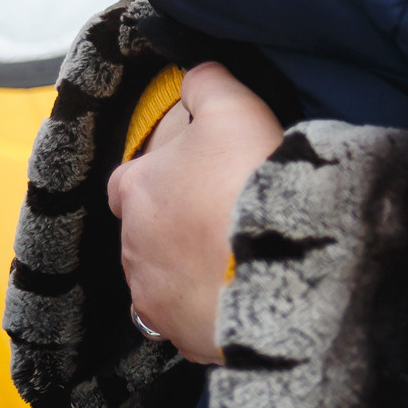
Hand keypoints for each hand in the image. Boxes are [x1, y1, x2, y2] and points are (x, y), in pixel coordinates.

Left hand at [106, 62, 282, 363]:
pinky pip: (185, 319)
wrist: (279, 263)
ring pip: (162, 277)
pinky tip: (237, 294)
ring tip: (235, 256)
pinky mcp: (178, 335)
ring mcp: (151, 296)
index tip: (192, 175)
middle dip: (176, 225)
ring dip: (188, 268)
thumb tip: (196, 72)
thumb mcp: (233, 107)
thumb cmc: (250, 180)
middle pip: (147, 231)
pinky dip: (204, 308)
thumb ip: (208, 83)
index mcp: (136, 188)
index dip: (159, 175)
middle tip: (225, 215)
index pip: (128, 179)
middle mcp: (131, 246)